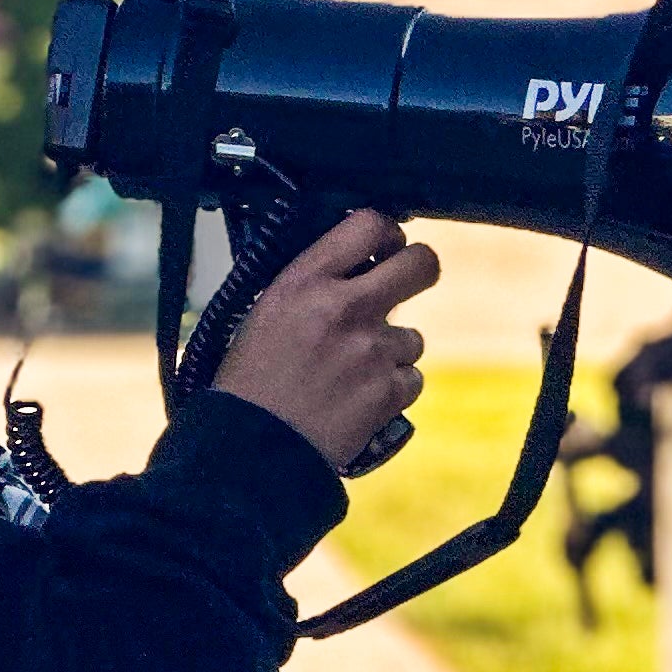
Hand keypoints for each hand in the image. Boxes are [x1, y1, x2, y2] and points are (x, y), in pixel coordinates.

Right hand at [209, 209, 439, 474]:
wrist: (252, 446)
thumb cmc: (250, 382)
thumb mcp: (265, 312)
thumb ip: (311, 284)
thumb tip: (353, 263)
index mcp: (305, 282)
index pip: (369, 224)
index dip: (387, 232)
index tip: (385, 245)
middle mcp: (344, 307)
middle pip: (422, 264)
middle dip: (419, 270)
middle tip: (406, 283)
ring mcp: (371, 350)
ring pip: (413, 336)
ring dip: (391, 352)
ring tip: (349, 374)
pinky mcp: (389, 390)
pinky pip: (412, 378)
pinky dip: (392, 389)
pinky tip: (358, 399)